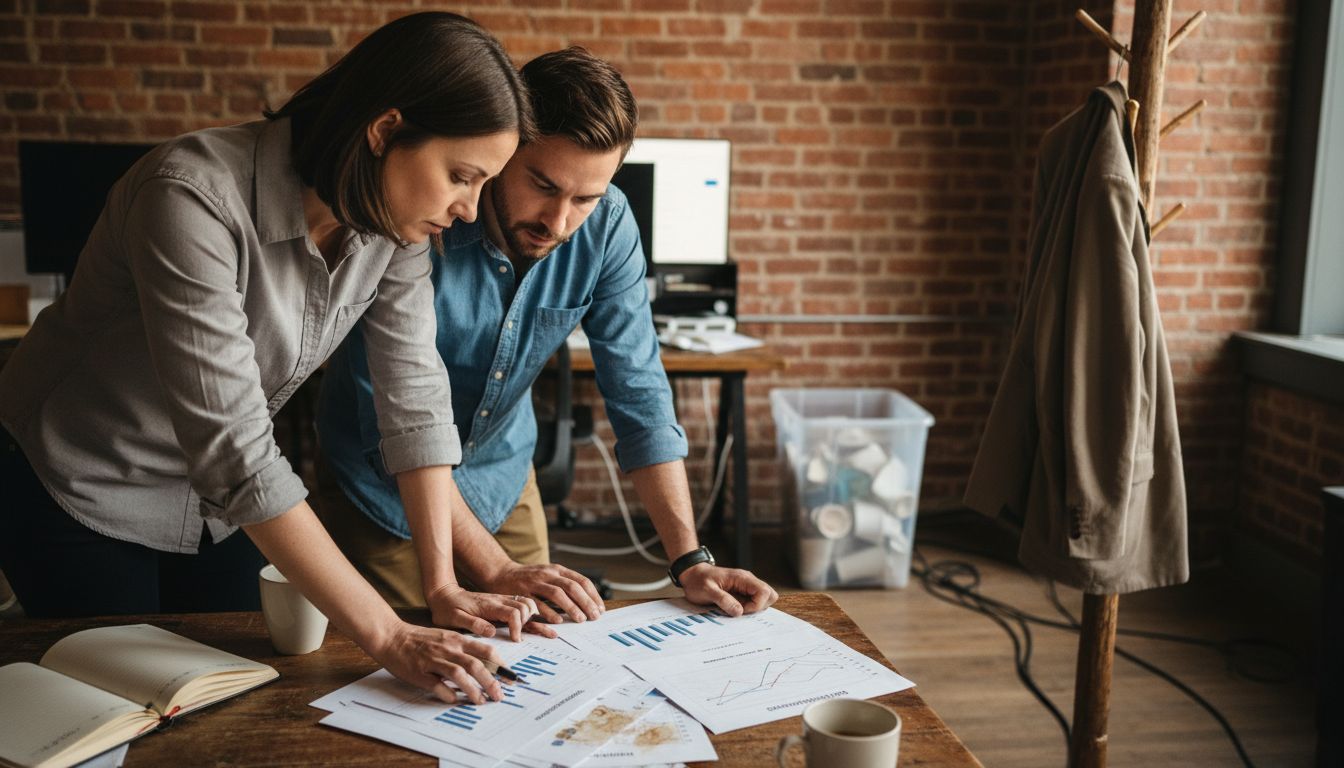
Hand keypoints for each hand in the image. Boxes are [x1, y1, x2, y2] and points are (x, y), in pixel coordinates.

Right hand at [369, 620, 506, 704]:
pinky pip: (436, 684)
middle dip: (491, 681)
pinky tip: (453, 700)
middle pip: (476, 664)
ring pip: (459, 673)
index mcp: (457, 640)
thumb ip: (463, 650)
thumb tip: (484, 667)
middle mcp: (448, 648)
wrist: (391, 636)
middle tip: (499, 695)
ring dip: (472, 689)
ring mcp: (433, 660)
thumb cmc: (420, 639)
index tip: (510, 678)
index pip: (485, 650)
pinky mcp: (419, 671)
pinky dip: (446, 693)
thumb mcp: (446, 638)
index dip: (500, 664)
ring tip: (480, 701)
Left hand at [425, 584, 538, 641]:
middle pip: (525, 606)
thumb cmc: (447, 608)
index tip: (515, 640)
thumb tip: (492, 631)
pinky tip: (537, 622)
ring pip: (527, 603)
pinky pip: (522, 604)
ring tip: (539, 630)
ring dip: (533, 616)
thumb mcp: (454, 618)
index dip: (517, 628)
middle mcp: (499, 600)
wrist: (443, 593)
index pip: (513, 613)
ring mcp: (501, 600)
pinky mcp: (501, 602)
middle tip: (523, 637)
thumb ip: (473, 624)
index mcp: (489, 605)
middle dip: (529, 622)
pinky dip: (531, 613)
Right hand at [477, 562, 604, 632]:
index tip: (600, 609)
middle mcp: (548, 574)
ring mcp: (535, 582)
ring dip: (571, 607)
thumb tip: (588, 600)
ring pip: (557, 593)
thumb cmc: (529, 578)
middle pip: (572, 587)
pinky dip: (549, 612)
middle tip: (594, 616)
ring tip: (580, 619)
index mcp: (557, 570)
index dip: (593, 595)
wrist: (500, 573)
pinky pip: (538, 603)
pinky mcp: (522, 592)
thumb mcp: (549, 575)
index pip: (581, 580)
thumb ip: (565, 584)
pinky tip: (558, 621)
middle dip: (586, 602)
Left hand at [678, 564, 777, 615]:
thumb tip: (739, 611)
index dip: (756, 606)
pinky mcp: (742, 592)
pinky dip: (748, 608)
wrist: (692, 574)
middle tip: (741, 611)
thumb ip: (723, 600)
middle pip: (769, 595)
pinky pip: (754, 601)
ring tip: (736, 609)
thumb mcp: (707, 591)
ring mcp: (746, 586)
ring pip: (764, 599)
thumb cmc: (698, 581)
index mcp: (742, 578)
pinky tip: (734, 609)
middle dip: (759, 607)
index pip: (764, 592)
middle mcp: (747, 581)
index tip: (741, 611)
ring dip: (754, 609)